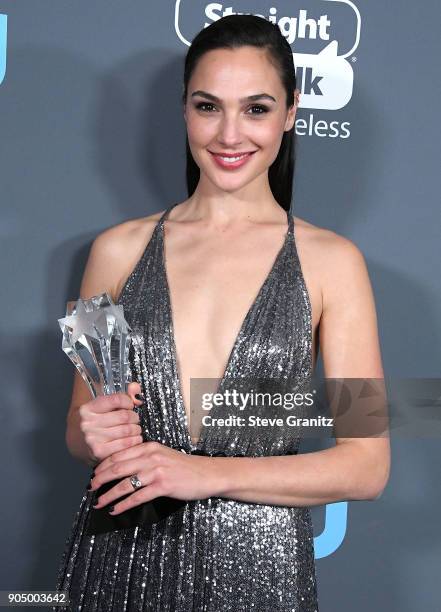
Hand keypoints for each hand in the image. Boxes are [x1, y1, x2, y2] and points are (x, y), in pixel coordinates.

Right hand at [79, 381, 143, 464]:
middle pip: (124, 416)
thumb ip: (122, 395)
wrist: (78, 442)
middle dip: (135, 417)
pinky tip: (133, 439)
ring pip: (127, 430)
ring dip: (136, 430)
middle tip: (135, 419)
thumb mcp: (103, 406)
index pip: (116, 400)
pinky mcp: (99, 452)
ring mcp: (92, 439)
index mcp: (88, 409)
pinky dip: (134, 441)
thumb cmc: (95, 422)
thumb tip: (136, 388)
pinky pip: (125, 444)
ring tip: (135, 429)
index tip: (130, 405)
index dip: (128, 401)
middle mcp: (88, 423)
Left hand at [90, 441, 222, 514]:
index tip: (94, 475)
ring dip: (108, 495)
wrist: (206, 474)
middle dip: (100, 479)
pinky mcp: (163, 486)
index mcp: (148, 447)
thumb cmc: (184, 467)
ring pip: (124, 483)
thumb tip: (122, 469)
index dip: (102, 466)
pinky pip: (137, 497)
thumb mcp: (162, 455)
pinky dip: (123, 504)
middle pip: (117, 468)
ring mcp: (156, 471)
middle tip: (90, 489)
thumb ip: (143, 458)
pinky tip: (115, 510)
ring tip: (98, 502)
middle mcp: (150, 456)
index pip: (118, 454)